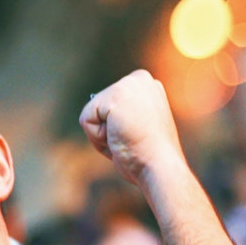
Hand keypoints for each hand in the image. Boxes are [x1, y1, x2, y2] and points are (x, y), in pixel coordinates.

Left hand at [79, 70, 186, 185]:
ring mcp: (128, 84)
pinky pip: (85, 120)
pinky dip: (96, 136)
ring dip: (102, 135)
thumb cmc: (149, 155)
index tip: (137, 135)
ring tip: (125, 138)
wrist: (160, 166)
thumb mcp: (138, 128)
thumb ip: (125, 116)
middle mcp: (139, 79)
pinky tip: (119, 137)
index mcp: (147, 85)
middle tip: (131, 138)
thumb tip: (108, 118)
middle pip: (98, 107)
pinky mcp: (115, 96)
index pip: (108, 106)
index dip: (115, 127)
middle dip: (107, 129)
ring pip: (90, 113)